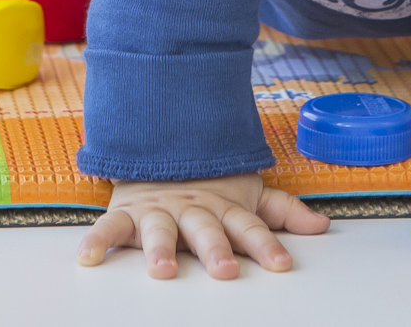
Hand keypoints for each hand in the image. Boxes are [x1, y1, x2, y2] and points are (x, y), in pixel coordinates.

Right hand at [76, 174, 330, 278]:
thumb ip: (282, 212)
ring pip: (159, 231)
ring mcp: (158, 210)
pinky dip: (97, 241)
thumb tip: (322, 225)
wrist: (161, 141)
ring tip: (164, 269)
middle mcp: (192, 210)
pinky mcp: (127, 212)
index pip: (250, 228)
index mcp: (224, 208)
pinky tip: (89, 258)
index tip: (281, 265)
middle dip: (215, 250)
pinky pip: (109, 227)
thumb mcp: (248, 194)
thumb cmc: (210, 180)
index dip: (266, 245)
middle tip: (225, 270)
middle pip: (206, 231)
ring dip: (160, 249)